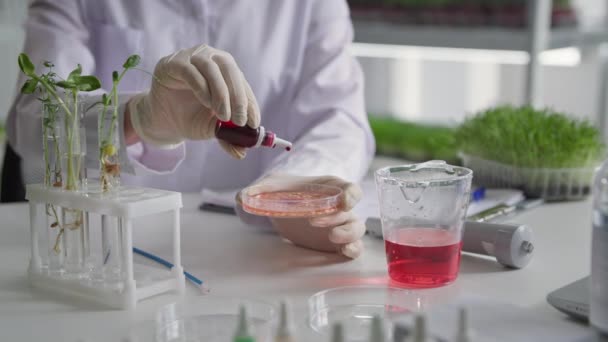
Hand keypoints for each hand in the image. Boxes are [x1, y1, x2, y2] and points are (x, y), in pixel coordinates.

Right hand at [128, 44, 260, 158]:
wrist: (164, 119)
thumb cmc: (192, 117)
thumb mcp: (213, 128)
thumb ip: (228, 136)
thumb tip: (242, 152)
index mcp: (227, 71)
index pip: (243, 83)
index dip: (250, 103)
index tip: (254, 124)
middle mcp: (212, 58)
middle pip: (230, 71)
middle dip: (238, 98)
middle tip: (239, 121)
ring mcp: (192, 57)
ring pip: (212, 69)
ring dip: (221, 95)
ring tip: (222, 116)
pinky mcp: (174, 63)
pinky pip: (191, 72)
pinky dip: (202, 88)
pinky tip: (206, 103)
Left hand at [238, 174, 365, 258]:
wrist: (283, 204)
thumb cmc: (283, 190)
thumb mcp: (269, 186)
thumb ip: (257, 190)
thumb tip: (242, 198)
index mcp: (330, 188)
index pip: (351, 189)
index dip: (351, 195)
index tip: (343, 202)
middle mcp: (340, 207)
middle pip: (352, 212)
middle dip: (339, 218)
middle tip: (314, 222)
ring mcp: (341, 225)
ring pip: (357, 229)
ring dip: (349, 234)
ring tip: (331, 237)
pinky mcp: (337, 242)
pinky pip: (354, 247)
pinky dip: (353, 250)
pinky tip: (342, 251)